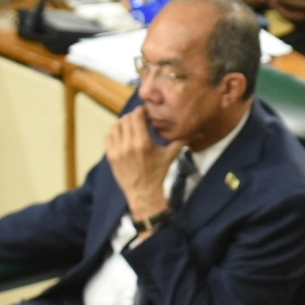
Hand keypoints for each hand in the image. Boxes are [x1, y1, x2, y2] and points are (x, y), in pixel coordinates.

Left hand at [106, 106, 184, 228]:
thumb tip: (195, 132)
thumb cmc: (158, 174)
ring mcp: (117, 150)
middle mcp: (128, 145)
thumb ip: (180, 141)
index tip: (146, 112)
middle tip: (141, 119)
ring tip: (131, 125)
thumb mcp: (170, 156)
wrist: (144, 193)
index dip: (141, 110)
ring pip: (116, 126)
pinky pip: (109, 136)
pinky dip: (115, 131)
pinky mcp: (111, 156)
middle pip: (126, 119)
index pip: (136, 116)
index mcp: (143, 143)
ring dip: (123, 122)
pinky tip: (123, 133)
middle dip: (134, 116)